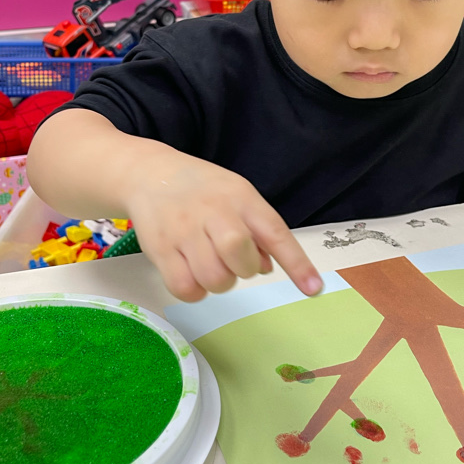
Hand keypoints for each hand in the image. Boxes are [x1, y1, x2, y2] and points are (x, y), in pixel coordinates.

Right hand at [126, 148, 322, 302]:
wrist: (148, 173)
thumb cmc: (202, 189)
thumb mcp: (237, 195)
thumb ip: (257, 230)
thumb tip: (268, 267)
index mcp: (241, 198)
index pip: (275, 233)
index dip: (297, 264)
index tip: (314, 289)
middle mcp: (214, 212)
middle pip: (241, 258)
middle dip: (243, 269)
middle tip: (232, 260)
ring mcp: (184, 231)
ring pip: (214, 278)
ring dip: (219, 282)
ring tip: (209, 264)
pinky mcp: (160, 249)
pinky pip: (185, 288)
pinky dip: (194, 290)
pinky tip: (191, 273)